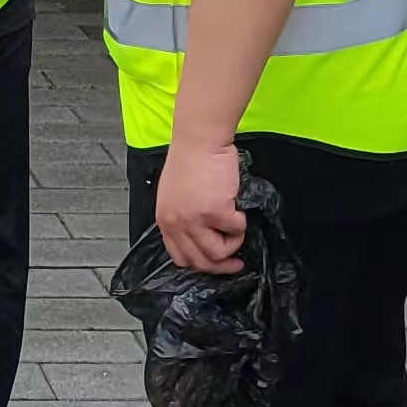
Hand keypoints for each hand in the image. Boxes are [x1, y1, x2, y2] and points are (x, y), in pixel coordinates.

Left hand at [157, 135, 245, 270]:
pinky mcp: (216, 211)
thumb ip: (182, 216)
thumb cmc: (190, 160)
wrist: (200, 140)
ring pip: (217, 253)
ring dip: (232, 246)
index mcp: (165, 220)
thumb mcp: (174, 195)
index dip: (200, 264)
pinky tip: (239, 210)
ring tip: (237, 231)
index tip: (215, 263)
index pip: (179, 257)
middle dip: (220, 266)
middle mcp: (177, 224)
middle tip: (236, 264)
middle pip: (199, 261)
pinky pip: (235, 230)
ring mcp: (195, 219)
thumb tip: (201, 235)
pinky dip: (241, 224)